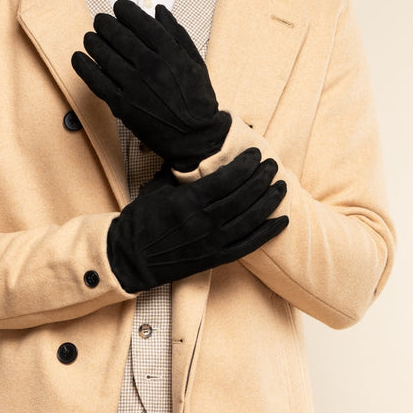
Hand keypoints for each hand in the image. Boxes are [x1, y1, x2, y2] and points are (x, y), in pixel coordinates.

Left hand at [71, 0, 231, 171]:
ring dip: (93, 42)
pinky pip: (96, 81)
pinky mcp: (122, 105)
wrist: (194, 137)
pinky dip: (84, 67)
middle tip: (100, 20)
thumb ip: (177, 34)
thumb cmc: (197, 99)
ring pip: (104, 55)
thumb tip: (158, 9)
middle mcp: (151, 66)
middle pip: (119, 36)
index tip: (119, 7)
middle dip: (106, 23)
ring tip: (90, 37)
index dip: (126, 10)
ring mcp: (135, 86)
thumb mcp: (195, 61)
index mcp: (171, 53)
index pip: (141, 22)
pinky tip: (79, 57)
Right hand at [107, 148, 287, 292]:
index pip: (227, 179)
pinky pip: (248, 245)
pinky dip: (267, 233)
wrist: (131, 258)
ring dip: (269, 201)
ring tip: (281, 186)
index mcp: (189, 201)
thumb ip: (182, 174)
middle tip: (273, 165)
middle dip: (261, 178)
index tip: (256, 154)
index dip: (245, 165)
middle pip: (243, 197)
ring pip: (250, 219)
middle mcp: (204, 222)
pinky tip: (281, 221)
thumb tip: (199, 154)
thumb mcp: (158, 189)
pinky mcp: (216, 258)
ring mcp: (212, 242)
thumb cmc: (142, 219)